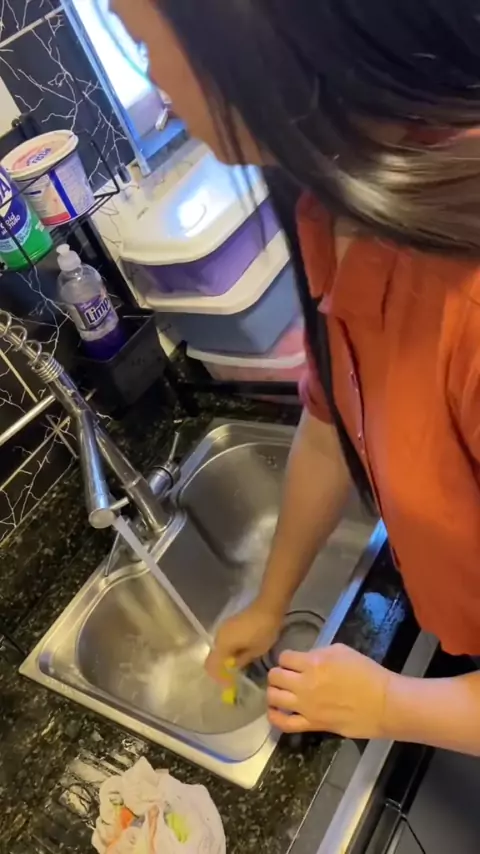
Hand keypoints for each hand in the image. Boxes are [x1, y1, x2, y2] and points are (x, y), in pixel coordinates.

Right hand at [205, 599, 282, 682]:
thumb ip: (241, 660)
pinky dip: (228, 650)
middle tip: (232, 678)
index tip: (227, 684)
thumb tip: (232, 667)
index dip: (217, 676)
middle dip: (221, 668)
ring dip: (225, 659)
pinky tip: (239, 654)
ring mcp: (223, 628)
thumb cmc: (263, 631)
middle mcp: (218, 636)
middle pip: (213, 657)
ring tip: (237, 667)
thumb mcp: (255, 651)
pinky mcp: (229, 624)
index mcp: (223, 644)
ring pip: (219, 649)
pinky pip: (224, 641)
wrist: (268, 607)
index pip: (211, 665)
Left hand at [267, 644, 390, 738]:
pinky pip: (284, 723)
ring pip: (274, 697)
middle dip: (278, 673)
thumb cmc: (366, 673)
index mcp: (313, 663)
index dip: (287, 658)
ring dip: (274, 692)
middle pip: (275, 676)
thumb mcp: (341, 651)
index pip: (284, 657)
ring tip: (280, 691)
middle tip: (286, 675)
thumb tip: (305, 660)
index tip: (292, 661)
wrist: (382, 703)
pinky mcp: (312, 724)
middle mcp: (304, 684)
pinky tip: (275, 711)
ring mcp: (306, 706)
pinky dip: (275, 716)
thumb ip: (318, 653)